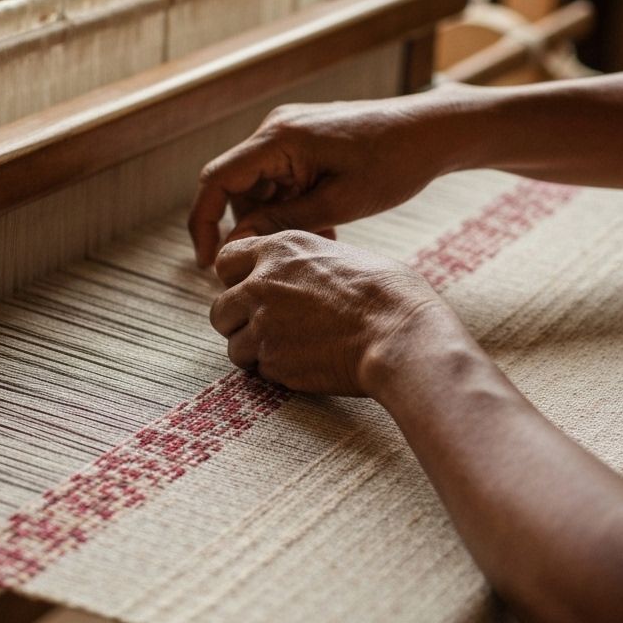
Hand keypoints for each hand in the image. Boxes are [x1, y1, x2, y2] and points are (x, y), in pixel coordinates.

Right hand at [188, 93, 457, 266]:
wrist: (433, 130)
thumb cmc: (394, 164)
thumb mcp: (338, 204)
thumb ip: (283, 223)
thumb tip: (236, 243)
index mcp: (279, 139)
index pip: (216, 180)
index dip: (203, 223)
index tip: (208, 263)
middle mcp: (276, 129)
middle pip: (236, 187)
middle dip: (251, 226)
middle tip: (281, 258)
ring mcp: (290, 131)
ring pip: (259, 186)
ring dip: (276, 219)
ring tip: (318, 240)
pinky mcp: (305, 139)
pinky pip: (281, 177)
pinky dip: (292, 205)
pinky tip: (324, 225)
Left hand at [209, 231, 451, 396]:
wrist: (402, 337)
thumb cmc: (389, 295)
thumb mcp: (344, 256)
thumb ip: (305, 264)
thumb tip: (300, 275)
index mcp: (279, 250)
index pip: (226, 261)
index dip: (236, 280)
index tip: (253, 292)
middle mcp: (261, 284)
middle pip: (220, 309)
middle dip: (238, 322)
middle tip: (268, 330)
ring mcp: (263, 325)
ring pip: (235, 346)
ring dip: (255, 352)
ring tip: (293, 351)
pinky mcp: (273, 362)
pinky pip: (260, 371)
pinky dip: (277, 372)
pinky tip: (308, 365)